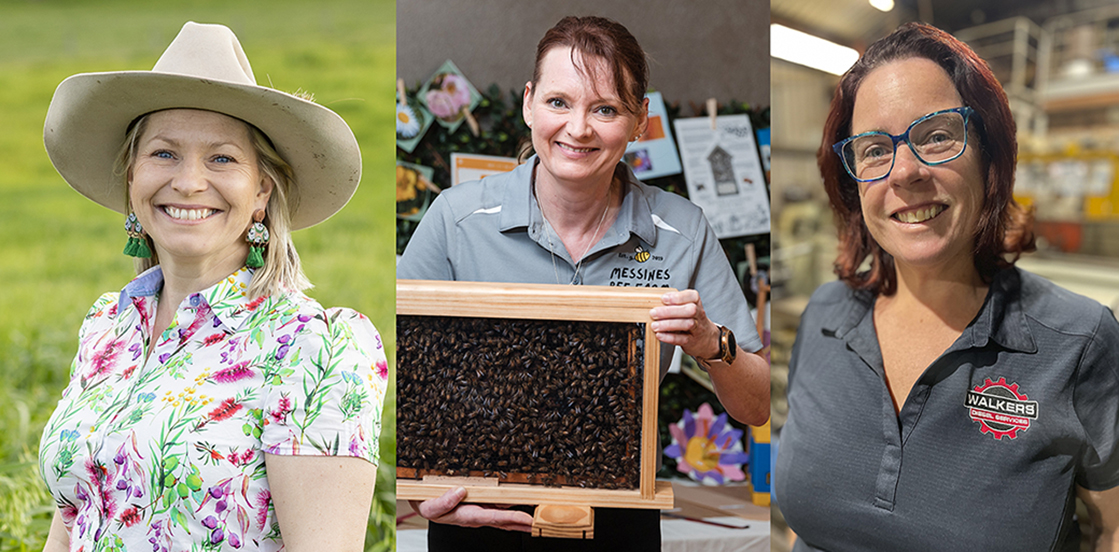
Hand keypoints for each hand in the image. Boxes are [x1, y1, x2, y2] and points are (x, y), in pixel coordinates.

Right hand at [411, 487, 534, 531]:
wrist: (421, 503)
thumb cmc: (426, 505)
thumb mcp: (429, 506)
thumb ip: (444, 502)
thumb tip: (460, 492)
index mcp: (465, 516)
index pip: (493, 518)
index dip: (511, 518)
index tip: (527, 519)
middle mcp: (475, 515)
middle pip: (503, 519)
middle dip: (522, 522)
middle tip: (541, 522)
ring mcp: (478, 510)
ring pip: (502, 514)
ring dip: (519, 516)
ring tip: (536, 515)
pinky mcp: (478, 504)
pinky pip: (497, 506)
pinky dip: (510, 506)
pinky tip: (521, 503)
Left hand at [650, 289, 720, 359]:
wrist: (706, 339)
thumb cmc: (691, 320)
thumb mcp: (686, 309)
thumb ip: (674, 304)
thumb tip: (654, 302)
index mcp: (696, 304)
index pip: (692, 296)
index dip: (678, 297)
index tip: (664, 298)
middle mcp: (699, 315)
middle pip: (689, 310)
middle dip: (670, 311)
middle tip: (654, 313)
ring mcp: (697, 329)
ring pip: (686, 324)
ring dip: (668, 324)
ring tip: (654, 325)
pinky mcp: (692, 341)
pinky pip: (682, 339)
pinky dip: (669, 337)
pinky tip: (659, 335)